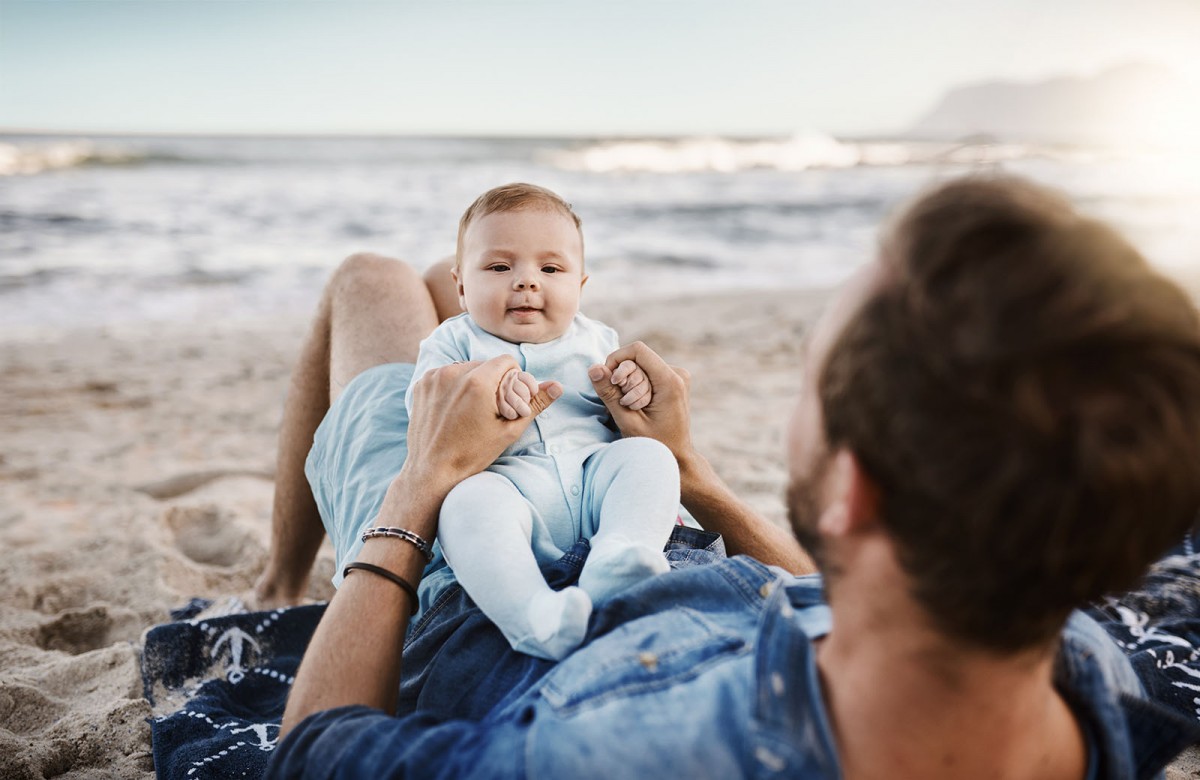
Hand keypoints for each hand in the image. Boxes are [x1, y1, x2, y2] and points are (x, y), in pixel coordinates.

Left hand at [404, 357, 561, 495]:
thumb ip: (534, 404)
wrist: (432, 471)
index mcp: (478, 382)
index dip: (512, 378)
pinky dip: (453, 386)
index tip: (508, 399)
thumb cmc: (472, 454)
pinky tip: (454, 410)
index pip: (506, 361)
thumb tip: (557, 386)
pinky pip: (445, 375)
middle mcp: (453, 373)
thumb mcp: (508, 430)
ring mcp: (434, 378)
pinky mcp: (421, 384)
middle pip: (485, 364)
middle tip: (490, 409)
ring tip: (470, 411)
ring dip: (472, 382)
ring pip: (465, 368)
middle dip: (491, 381)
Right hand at [588, 342, 692, 460]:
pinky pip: (646, 372)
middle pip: (638, 359)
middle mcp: (678, 373)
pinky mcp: (673, 380)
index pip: (637, 350)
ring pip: (641, 365)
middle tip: (626, 404)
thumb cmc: (655, 444)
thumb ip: (609, 393)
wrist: (678, 457)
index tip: (610, 381)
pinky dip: (636, 385)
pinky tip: (639, 405)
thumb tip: (594, 368)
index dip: (616, 360)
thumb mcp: (627, 420)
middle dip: (624, 378)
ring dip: (630, 384)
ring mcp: (677, 376)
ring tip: (634, 407)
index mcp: (671, 381)